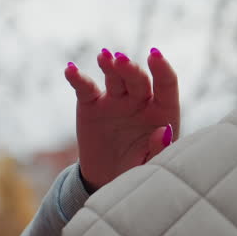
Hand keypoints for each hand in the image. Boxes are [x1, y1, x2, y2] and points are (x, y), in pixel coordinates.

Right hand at [63, 48, 179, 190]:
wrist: (107, 179)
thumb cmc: (138, 170)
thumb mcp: (150, 164)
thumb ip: (160, 149)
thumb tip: (165, 131)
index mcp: (162, 111)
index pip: (166, 85)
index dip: (162, 69)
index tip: (155, 55)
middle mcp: (140, 101)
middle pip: (138, 80)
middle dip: (131, 69)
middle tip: (121, 61)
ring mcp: (116, 101)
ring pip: (115, 78)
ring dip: (110, 66)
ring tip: (105, 57)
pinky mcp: (92, 105)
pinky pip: (85, 88)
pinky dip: (78, 79)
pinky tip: (70, 71)